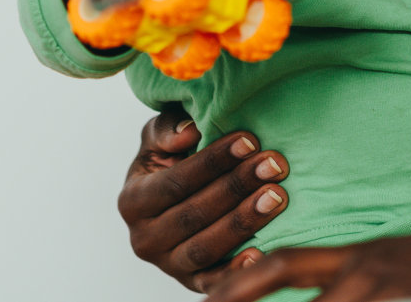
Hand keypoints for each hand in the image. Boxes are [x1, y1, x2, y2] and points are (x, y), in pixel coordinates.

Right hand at [119, 107, 292, 292]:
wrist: (172, 200)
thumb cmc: (169, 160)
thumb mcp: (158, 139)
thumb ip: (167, 128)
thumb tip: (189, 132)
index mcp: (133, 201)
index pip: (176, 181)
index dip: (213, 161)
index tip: (250, 141)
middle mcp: (144, 239)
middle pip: (193, 215)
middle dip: (237, 187)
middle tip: (274, 165)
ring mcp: (167, 265)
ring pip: (205, 247)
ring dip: (243, 222)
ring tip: (277, 195)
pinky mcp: (190, 282)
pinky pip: (212, 281)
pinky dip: (234, 272)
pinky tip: (261, 253)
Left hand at [199, 197, 410, 301]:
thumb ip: (396, 289)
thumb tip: (355, 292)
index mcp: (374, 256)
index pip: (286, 261)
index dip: (241, 276)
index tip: (213, 289)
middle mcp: (374, 267)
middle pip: (279, 270)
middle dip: (235, 287)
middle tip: (208, 296)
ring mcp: (397, 285)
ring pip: (326, 298)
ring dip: (289, 297)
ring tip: (232, 295)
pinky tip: (348, 298)